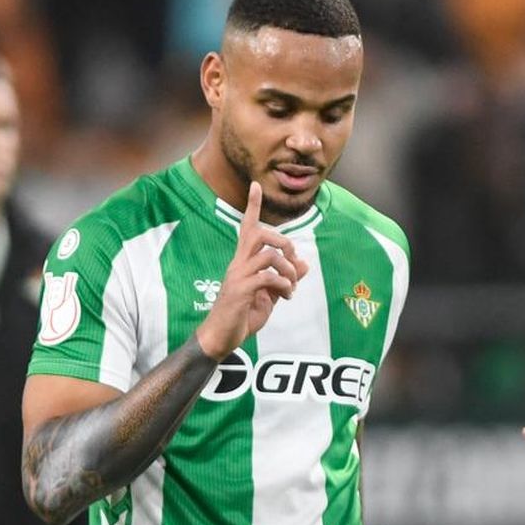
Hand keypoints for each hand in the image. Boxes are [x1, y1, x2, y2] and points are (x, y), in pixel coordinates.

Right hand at [195, 181, 307, 359]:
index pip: (247, 229)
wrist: (220, 338)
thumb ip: (285, 280)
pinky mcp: (240, 291)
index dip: (252, 207)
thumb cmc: (242, 317)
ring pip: (268, 255)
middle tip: (293, 261)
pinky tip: (287, 296)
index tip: (256, 186)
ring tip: (292, 286)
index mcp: (243, 263)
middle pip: (260, 235)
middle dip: (284, 242)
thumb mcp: (269, 297)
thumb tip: (305, 265)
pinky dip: (284, 285)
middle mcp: (238, 265)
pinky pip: (268, 278)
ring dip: (288, 269)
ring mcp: (238, 277)